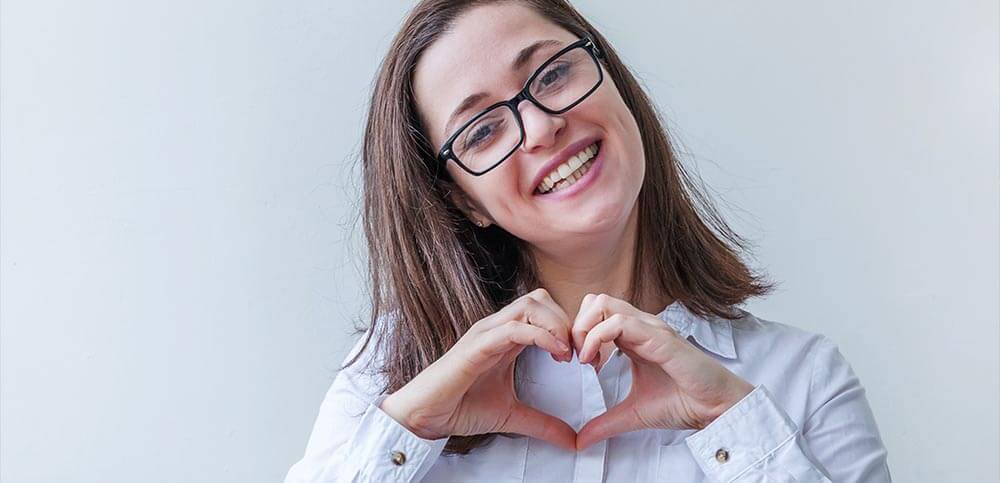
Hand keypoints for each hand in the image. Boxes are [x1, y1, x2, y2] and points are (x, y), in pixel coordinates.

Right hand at [379, 288, 577, 450]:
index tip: (580, 356)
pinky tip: (556, 354)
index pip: (542, 310)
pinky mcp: (478, 345)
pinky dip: (541, 336)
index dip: (566, 327)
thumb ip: (542, 424)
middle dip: (565, 321)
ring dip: (556, 325)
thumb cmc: (460, 407)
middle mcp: (496, 328)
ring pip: (530, 305)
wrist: (426, 416)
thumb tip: (572, 440)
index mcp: (505, 337)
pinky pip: (514, 328)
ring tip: (567, 352)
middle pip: (539, 299)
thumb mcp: (512, 416)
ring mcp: (486, 333)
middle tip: (577, 352)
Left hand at [571, 294, 753, 449]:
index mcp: (633, 336)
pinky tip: (596, 363)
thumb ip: (605, 423)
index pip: (594, 314)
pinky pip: (620, 322)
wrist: (714, 408)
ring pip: (603, 304)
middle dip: (576, 326)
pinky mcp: (659, 337)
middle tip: (577, 358)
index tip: (577, 363)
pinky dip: (597, 338)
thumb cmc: (682, 402)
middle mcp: (640, 326)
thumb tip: (580, 441)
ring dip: (584, 330)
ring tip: (586, 360)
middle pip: (594, 301)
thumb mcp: (632, 413)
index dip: (578, 334)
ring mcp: (650, 328)